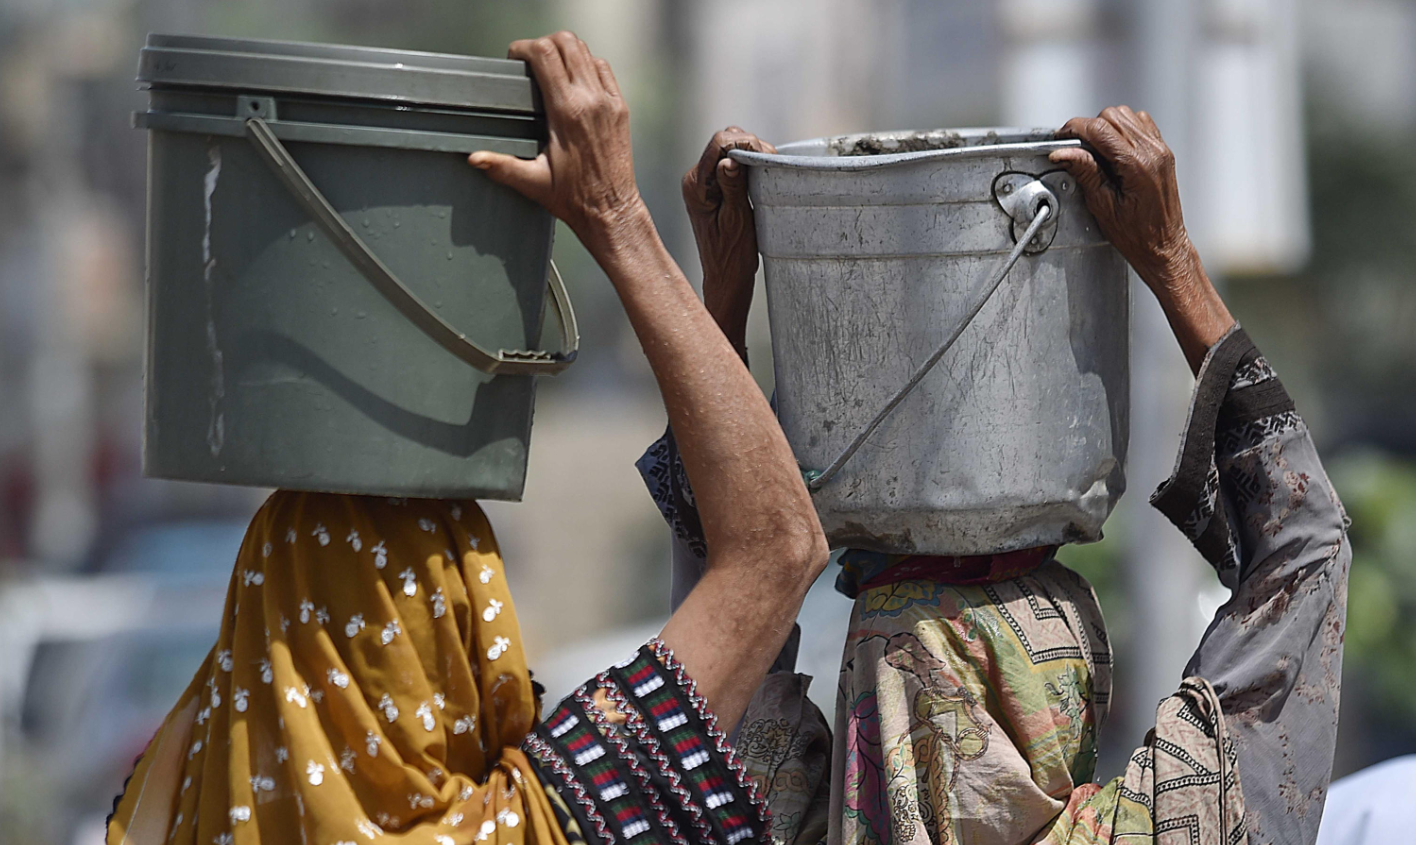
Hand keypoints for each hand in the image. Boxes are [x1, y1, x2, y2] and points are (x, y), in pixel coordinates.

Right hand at [468, 32, 644, 253]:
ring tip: (549, 68)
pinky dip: (586, 64)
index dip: (525, 48)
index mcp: (567, 114)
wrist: (610, 210)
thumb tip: (474, 158)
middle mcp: (591, 101)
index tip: (514, 59)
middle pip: (567, 43)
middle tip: (530, 61)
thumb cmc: (573, 198)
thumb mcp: (533, 183)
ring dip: (565, 52)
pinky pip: (603, 69)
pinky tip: (573, 80)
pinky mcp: (620, 107)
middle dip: (543, 44)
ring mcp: (609, 101)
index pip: (546, 56)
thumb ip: (502, 167)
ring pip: (586, 51)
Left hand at [682, 128, 774, 355]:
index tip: (766, 157)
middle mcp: (696, 179)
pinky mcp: (716, 188)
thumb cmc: (731, 256)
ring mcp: (705, 183)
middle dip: (750, 147)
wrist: (726, 278)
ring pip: (731, 151)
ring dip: (752, 156)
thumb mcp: (737, 220)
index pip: (718, 144)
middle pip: (724, 142)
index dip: (744, 144)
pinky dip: (750, 166)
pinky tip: (762, 178)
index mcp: (696, 185)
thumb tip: (730, 159)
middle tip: (770, 165)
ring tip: (768, 173)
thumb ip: (733, 187)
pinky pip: (734, 165)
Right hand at [1050, 106, 1233, 371]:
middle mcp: (1153, 152)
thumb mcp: (1103, 206)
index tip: (1061, 138)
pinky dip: (1123, 129)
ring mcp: (1161, 149)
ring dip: (1106, 126)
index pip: (1100, 128)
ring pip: (1126, 115)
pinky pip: (1141, 124)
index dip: (1074, 129)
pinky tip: (1113, 149)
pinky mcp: (1163, 152)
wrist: (1164, 245)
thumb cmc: (1136, 234)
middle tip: (1076, 149)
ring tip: (1095, 150)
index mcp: (1137, 165)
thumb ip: (1085, 172)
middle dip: (1089, 128)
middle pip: (1112, 116)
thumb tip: (1063, 152)